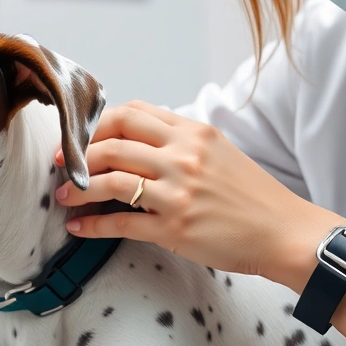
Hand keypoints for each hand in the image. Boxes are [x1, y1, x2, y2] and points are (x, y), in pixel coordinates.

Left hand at [55, 101, 338, 288]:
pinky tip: (79, 227)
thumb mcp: (219, 152)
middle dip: (78, 154)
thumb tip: (135, 140)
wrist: (284, 232)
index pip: (132, 113)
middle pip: (113, 142)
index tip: (83, 138)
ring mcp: (178, 192)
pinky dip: (92, 225)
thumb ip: (180, 141)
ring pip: (110, 181)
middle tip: (62, 165)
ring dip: (78, 190)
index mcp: (193, 133)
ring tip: (63, 197)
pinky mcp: (175, 228)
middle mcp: (183, 157)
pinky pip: (120, 224)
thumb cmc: (252, 196)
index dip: (98, 124)